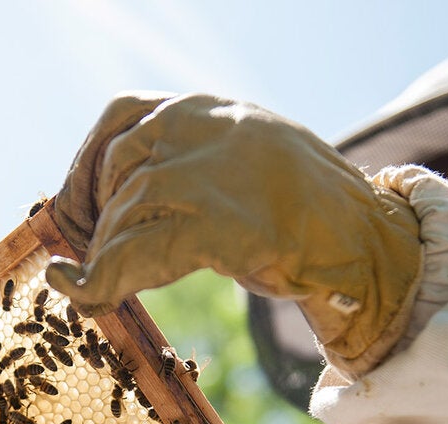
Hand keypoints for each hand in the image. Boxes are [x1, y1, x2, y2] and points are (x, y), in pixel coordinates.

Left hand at [46, 93, 422, 376]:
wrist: (370, 243)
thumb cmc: (313, 209)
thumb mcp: (248, 158)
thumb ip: (195, 159)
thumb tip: (131, 189)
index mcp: (208, 107)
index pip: (122, 116)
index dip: (88, 163)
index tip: (77, 203)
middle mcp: (199, 127)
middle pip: (115, 168)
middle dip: (93, 217)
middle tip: (90, 256)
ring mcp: (203, 174)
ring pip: (120, 215)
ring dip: (104, 255)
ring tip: (107, 283)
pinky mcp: (210, 226)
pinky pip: (131, 256)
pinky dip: (95, 281)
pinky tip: (81, 292)